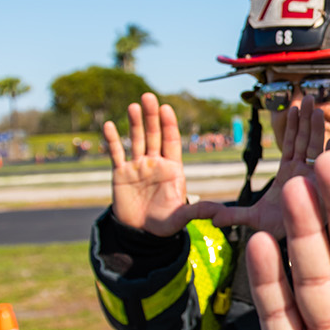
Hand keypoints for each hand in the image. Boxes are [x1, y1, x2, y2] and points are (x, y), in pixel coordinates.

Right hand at [104, 93, 224, 235]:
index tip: (166, 108)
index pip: (171, 141)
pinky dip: (112, 140)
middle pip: (154, 135)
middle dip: (151, 117)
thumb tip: (220, 213)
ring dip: (134, 124)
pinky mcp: (121, 174)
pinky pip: (116, 154)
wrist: (141, 233)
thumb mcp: (182, 218)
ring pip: (136, 140)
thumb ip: (198, 211)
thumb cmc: (164, 223)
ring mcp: (137, 166)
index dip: (169, 124)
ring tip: (133, 106)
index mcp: (172, 168)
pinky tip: (108, 125)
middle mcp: (155, 163)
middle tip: (148, 96)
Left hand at [204, 96, 327, 239]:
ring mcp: (316, 180)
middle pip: (304, 141)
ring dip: (317, 129)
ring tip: (317, 109)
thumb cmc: (279, 231)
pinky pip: (329, 170)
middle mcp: (303, 173)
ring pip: (316, 150)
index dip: (292, 126)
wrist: (298, 248)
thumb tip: (203, 215)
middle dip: (306, 119)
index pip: (291, 145)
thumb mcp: (252, 220)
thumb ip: (231, 214)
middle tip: (307, 97)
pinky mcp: (326, 190)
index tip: (292, 108)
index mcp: (288, 174)